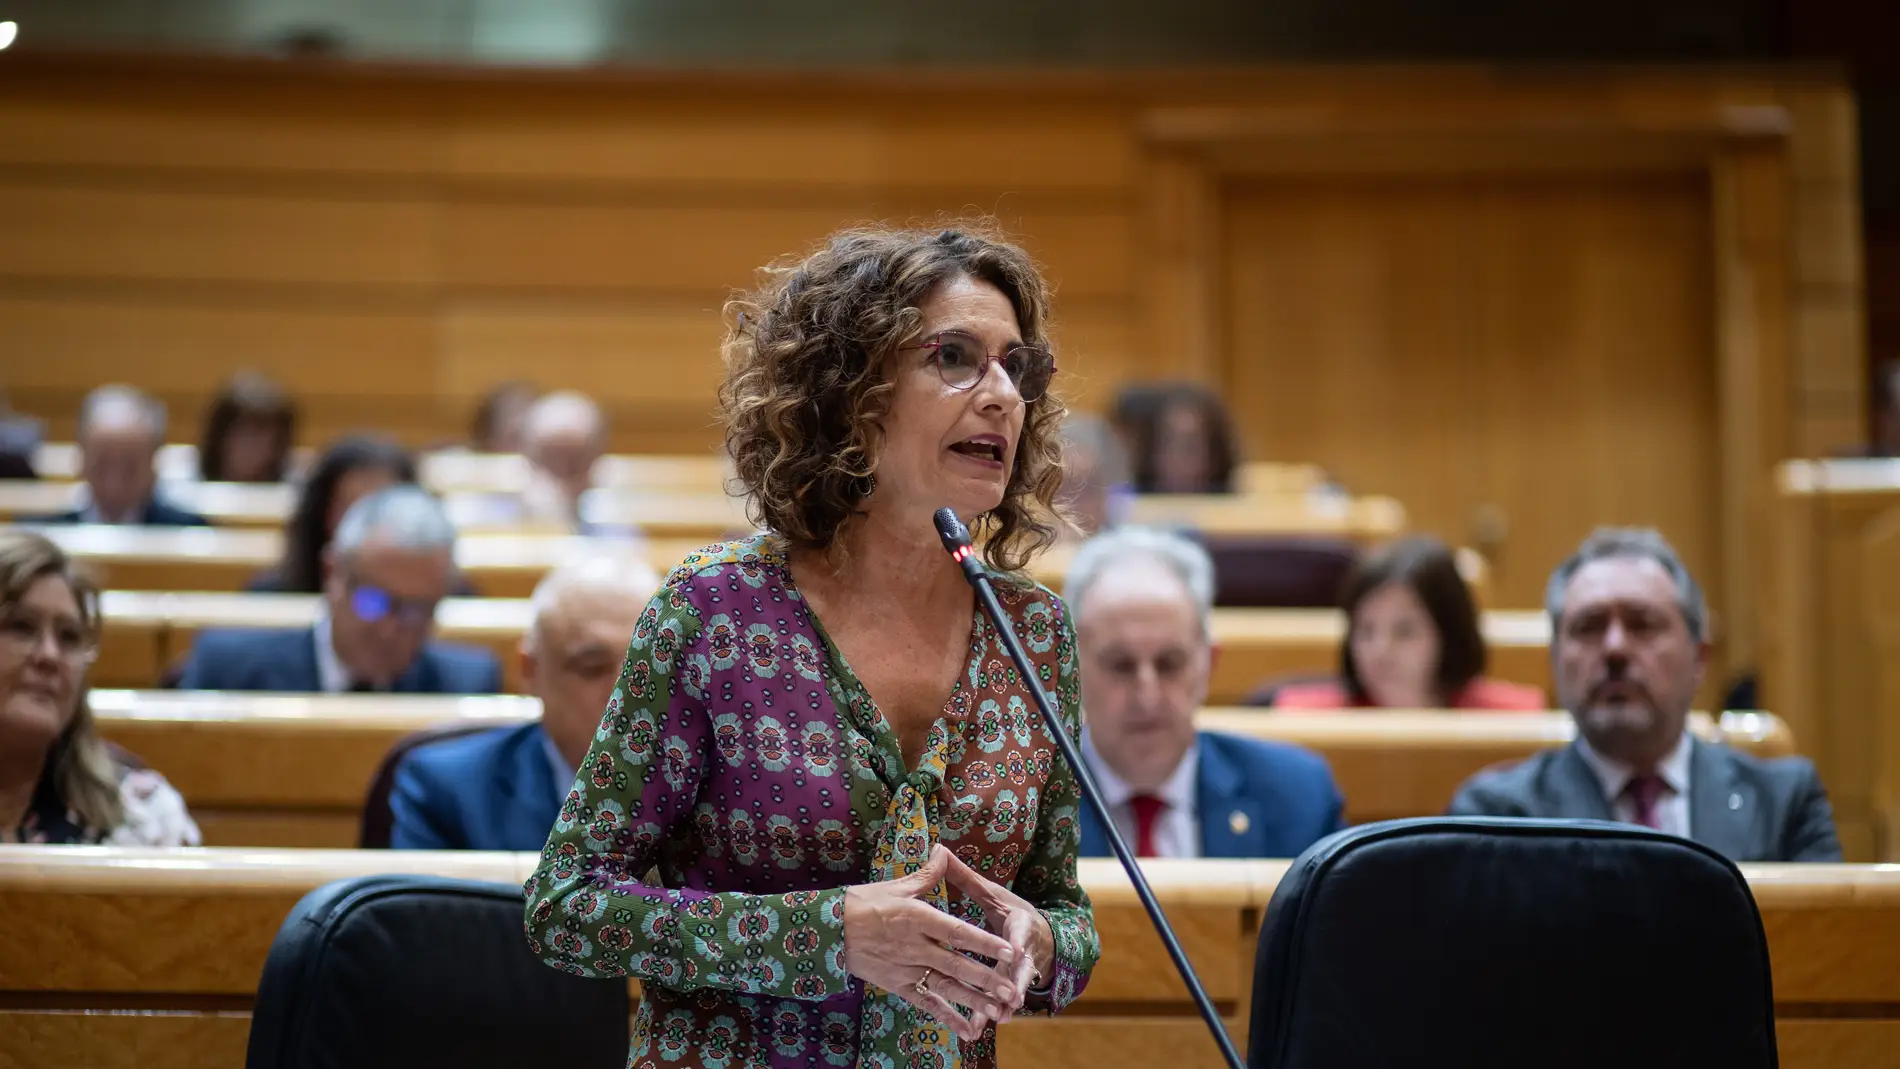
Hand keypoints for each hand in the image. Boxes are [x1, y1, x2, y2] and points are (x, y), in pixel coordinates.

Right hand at [844, 844, 1022, 1042]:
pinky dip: (948, 1017)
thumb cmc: (864, 903)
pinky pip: (926, 1003)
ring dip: (973, 1000)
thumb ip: (927, 874)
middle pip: (956, 965)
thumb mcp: (897, 886)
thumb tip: (944, 850)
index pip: (957, 931)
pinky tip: (968, 1030)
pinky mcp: (898, 984)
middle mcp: (915, 946)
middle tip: (1010, 991)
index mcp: (918, 918)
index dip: (984, 942)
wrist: (829, 930)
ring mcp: (907, 968)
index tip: (1008, 950)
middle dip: (986, 979)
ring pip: (945, 987)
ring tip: (997, 1011)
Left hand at [941, 848, 1054, 1022]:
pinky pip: (998, 999)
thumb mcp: (991, 892)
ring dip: (1004, 1003)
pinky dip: (989, 1012)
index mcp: (1019, 922)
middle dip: (1016, 982)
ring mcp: (1018, 969)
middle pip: (1020, 966)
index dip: (1019, 942)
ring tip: (999, 1018)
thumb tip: (939, 848)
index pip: (1019, 931)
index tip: (1018, 950)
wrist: (1040, 935)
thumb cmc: (1010, 910)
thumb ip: (965, 876)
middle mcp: (1023, 948)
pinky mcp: (1010, 984)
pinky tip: (978, 1027)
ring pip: (1011, 987)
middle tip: (1012, 996)